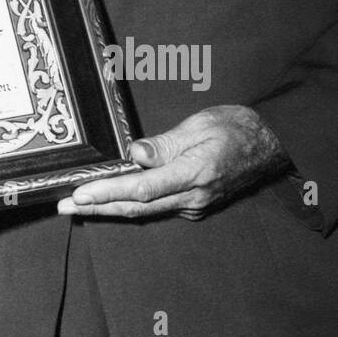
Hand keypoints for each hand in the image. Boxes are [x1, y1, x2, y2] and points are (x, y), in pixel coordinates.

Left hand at [57, 105, 289, 221]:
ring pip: (145, 211)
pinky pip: (157, 208)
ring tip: (79, 206)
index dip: (107, 193)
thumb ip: (165, 144)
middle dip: (98, 208)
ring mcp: (195, 205)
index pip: (141, 189)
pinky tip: (111, 201)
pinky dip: (131, 205)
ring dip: (111, 208)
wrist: (272, 145)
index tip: (79, 194)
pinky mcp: (195, 206)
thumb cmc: (236, 128)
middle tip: (65, 207)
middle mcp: (193, 197)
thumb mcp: (199, 125)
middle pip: (137, 207)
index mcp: (194, 174)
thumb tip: (135, 154)